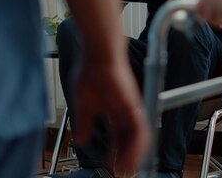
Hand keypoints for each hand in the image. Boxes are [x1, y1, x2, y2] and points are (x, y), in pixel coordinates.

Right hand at [72, 50, 149, 174]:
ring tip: (126, 169)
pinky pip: (140, 129)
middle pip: (131, 139)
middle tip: (122, 172)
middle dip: (127, 157)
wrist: (98, 54)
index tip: (110, 165)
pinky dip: (136, 145)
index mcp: (116, 111)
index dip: (116, 151)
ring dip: (133, 155)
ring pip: (139, 138)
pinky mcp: (133, 105)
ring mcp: (132, 108)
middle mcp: (127, 111)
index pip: (120, 136)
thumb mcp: (83, 106)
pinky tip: (130, 157)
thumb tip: (81, 139)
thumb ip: (84, 124)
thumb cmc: (91, 73)